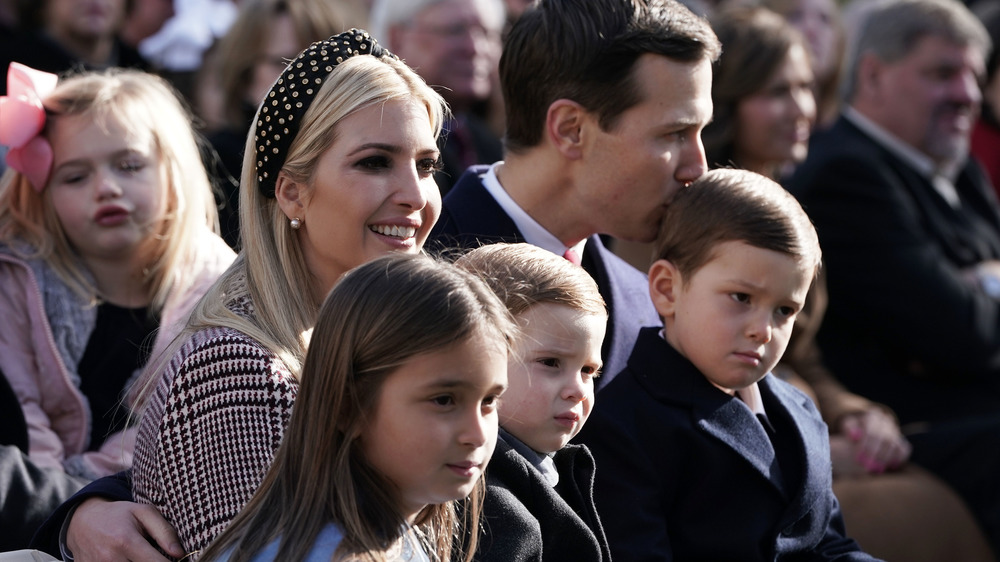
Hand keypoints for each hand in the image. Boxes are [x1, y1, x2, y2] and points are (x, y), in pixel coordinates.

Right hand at [66, 498, 183, 560]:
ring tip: (141, 556)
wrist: (82, 522)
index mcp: (126, 541)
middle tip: (156, 555)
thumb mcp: (144, 512)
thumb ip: (165, 531)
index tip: (177, 560)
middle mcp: (110, 559)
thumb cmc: (118, 515)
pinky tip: (130, 560)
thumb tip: (180, 553)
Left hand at [837, 409, 910, 474]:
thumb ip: (849, 429)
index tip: (858, 459)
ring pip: (895, 444)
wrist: (861, 434)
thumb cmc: (852, 431)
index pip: (872, 430)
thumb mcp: (847, 427)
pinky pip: (904, 449)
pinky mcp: (901, 441)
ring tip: (875, 470)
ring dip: (885, 459)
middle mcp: (887, 421)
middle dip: (875, 454)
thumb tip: (855, 435)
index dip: (866, 446)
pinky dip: (899, 458)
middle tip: (867, 467)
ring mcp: (896, 431)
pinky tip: (890, 466)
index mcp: (873, 415)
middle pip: (885, 438)